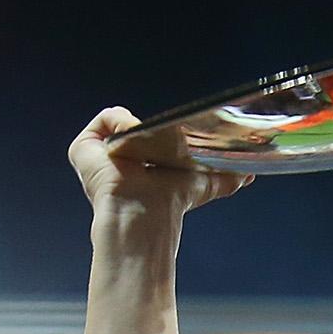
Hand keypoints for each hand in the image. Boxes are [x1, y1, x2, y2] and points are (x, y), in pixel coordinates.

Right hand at [67, 106, 250, 222]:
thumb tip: (248, 176)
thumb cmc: (169, 204)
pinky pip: (106, 119)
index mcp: (139, 165)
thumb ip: (225, 179)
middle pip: (137, 127)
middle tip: (165, 136)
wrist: (142, 214)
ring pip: (122, 122)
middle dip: (155, 127)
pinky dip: (121, 122)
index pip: (150, 138)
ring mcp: (98, 154)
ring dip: (140, 128)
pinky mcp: (84, 149)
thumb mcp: (204, 185)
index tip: (175, 134)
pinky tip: (132, 141)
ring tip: (147, 148)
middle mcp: (116, 160)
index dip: (164, 135)